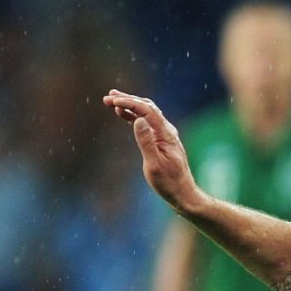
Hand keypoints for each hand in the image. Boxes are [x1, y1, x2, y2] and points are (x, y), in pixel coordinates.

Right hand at [103, 90, 204, 214]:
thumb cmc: (168, 182)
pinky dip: (133, 115)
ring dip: (130, 104)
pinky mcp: (161, 140)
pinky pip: (146, 122)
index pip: (147, 111)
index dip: (130, 103)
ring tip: (111, 100)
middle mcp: (167, 131)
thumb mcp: (154, 164)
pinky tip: (121, 113)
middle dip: (128, 100)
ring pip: (146, 113)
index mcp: (166, 135)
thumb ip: (146, 142)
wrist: (182, 193)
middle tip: (108, 97)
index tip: (113, 102)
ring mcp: (164, 135)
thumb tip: (139, 120)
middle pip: (147, 107)